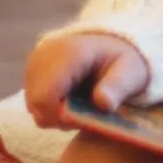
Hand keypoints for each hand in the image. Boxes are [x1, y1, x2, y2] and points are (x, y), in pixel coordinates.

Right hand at [24, 32, 148, 128]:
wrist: (112, 44)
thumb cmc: (123, 60)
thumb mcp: (131, 72)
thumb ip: (118, 87)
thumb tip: (103, 103)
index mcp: (67, 53)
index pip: (46, 99)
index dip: (64, 117)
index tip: (87, 118)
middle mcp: (44, 55)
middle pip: (37, 105)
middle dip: (61, 117)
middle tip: (87, 113)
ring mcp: (34, 62)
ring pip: (34, 106)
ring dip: (56, 113)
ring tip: (82, 104)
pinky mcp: (31, 70)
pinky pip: (34, 102)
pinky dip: (51, 107)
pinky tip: (72, 99)